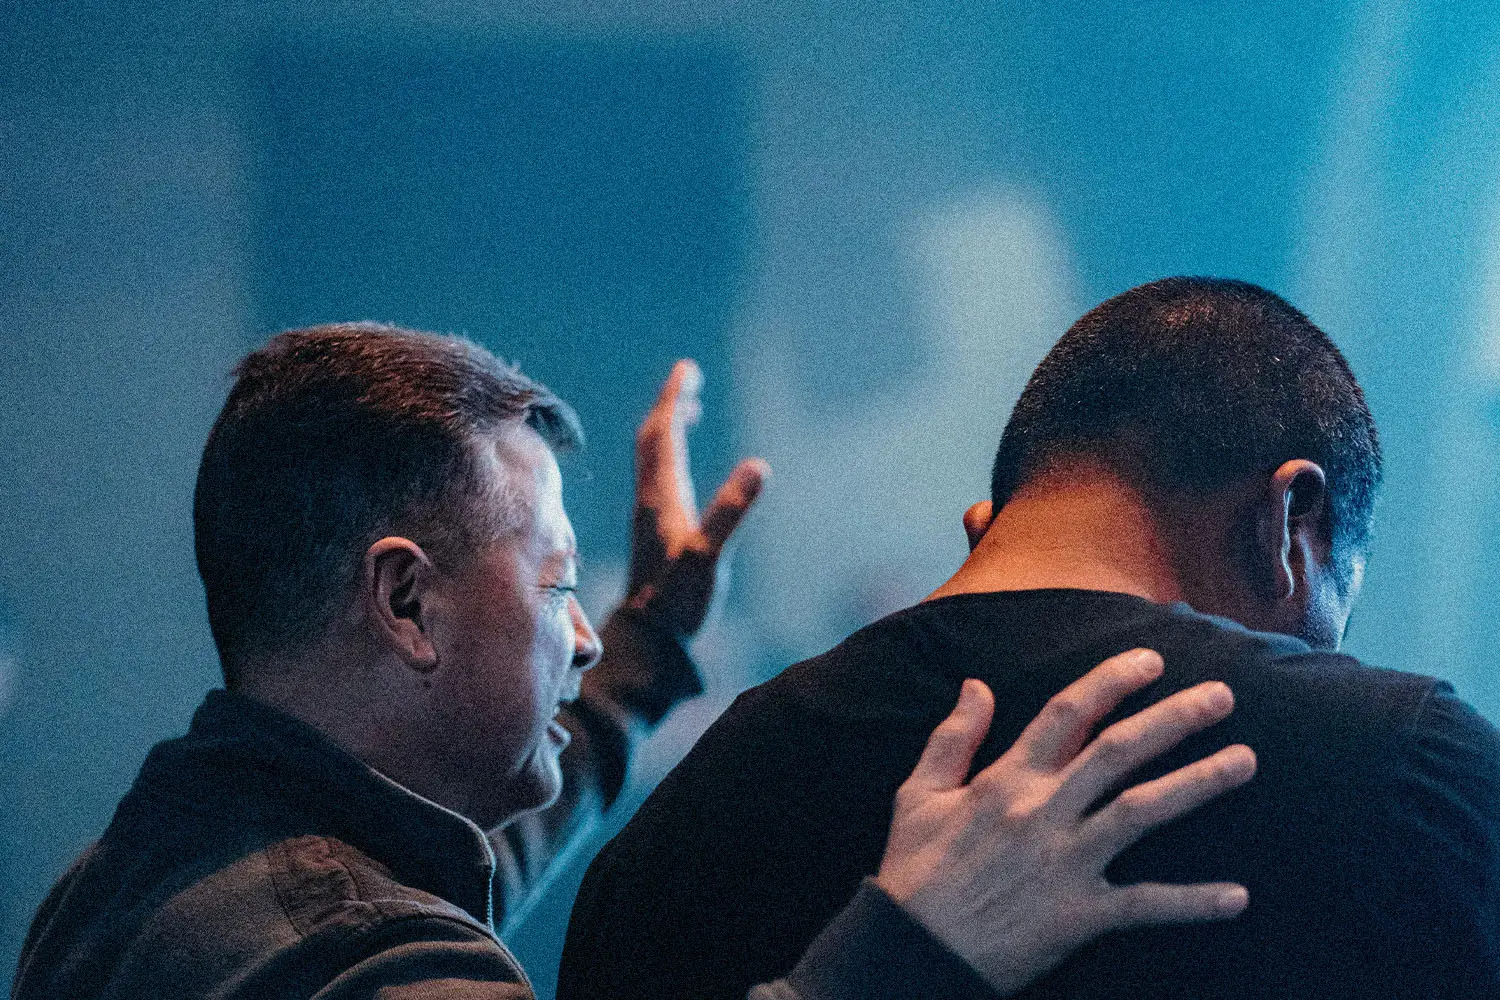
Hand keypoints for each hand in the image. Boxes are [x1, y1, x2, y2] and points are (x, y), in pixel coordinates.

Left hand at [625, 360, 768, 637]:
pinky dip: (671, 460)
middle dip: (670, 406)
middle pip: (653, 439)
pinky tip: (681, 470)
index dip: (674, 400)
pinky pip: (658, 481)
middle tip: (688, 378)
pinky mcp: (653, 533)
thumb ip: (730, 512)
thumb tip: (758, 466)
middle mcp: (650, 500)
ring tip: (687, 411)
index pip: (663, 435)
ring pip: (653, 460)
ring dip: (668, 430)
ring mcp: (650, 516)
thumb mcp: (708, 555)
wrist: (649, 639)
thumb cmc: (679, 601)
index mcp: (660, 496)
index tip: (686, 369)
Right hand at [875, 649, 1255, 995]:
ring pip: (1143, 811)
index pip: (1069, 713)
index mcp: (1007, 779)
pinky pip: (1145, 905)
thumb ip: (953, 736)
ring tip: (1245, 760)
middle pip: (1120, 751)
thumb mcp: (919, 793)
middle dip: (1175, 718)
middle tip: (1223, 695)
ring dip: (1199, 783)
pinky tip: (1238, 898)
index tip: (1151, 660)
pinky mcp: (1079, 914)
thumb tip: (977, 684)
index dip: (1112, 681)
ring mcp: (1066, 862)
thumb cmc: (913, 870)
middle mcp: (1044, 811)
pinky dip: (1192, 902)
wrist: (912, 950)